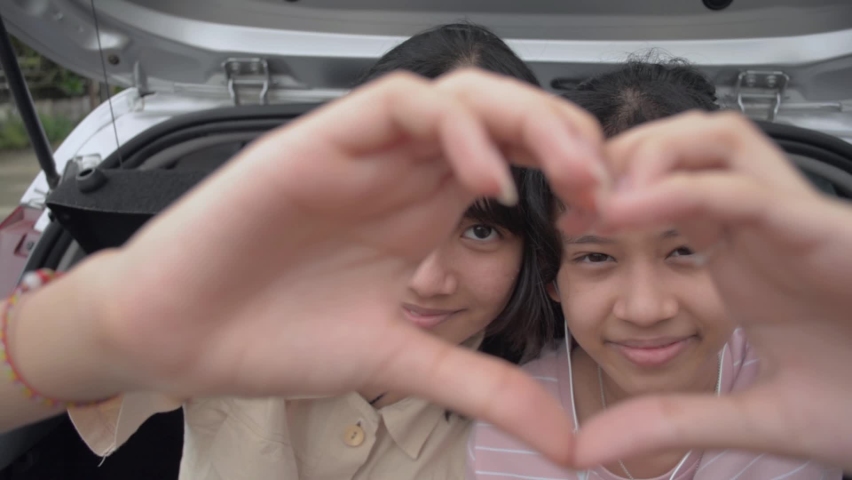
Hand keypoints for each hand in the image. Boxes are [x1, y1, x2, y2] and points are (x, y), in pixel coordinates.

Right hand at [31, 70, 603, 463]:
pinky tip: (482, 179)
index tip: (613, 219)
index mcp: (427, 211)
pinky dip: (453, 130)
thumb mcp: (404, 364)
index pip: (522, 159)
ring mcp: (366, 153)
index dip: (577, 175)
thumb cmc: (277, 336)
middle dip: (568, 137)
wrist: (182, 336)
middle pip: (506, 115)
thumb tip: (563, 441)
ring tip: (567, 174)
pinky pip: (402, 106)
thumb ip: (484, 389)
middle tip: (607, 190)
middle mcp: (404, 172)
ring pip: (463, 94)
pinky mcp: (322, 140)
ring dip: (526, 121)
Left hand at [572, 111, 851, 470]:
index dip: (609, 192)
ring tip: (600, 198)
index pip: (667, 188)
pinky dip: (685, 190)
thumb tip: (588, 447)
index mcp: (741, 256)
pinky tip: (630, 210)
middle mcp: (761, 228)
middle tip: (570, 194)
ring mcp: (793, 222)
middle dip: (622, 155)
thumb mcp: (750, 417)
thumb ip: (671, 421)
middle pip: (684, 144)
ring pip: (716, 142)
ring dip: (651, 155)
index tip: (565, 221)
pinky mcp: (825, 230)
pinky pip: (746, 190)